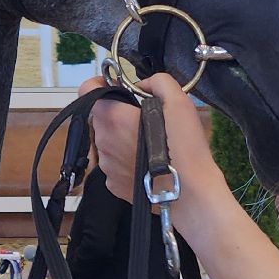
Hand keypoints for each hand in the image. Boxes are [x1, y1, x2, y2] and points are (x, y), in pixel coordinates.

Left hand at [86, 74, 228, 217]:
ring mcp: (106, 167)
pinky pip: (114, 164)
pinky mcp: (113, 186)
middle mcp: (102, 141)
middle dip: (118, 113)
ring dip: (122, 137)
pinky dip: (126, 160)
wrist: (191, 196)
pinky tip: (147, 165)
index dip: (100, 83)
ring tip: (151, 145)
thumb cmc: (185, 147)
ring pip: (108, 142)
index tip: (118, 87)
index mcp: (113, 118)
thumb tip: (143, 85)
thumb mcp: (179, 102)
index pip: (87, 90)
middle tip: (146, 117)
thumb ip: (158, 82)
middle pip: (101, 118)